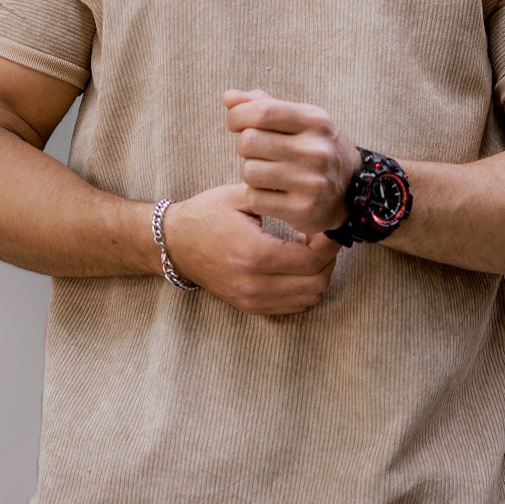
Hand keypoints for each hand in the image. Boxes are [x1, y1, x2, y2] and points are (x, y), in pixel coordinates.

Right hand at [162, 185, 339, 315]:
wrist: (174, 243)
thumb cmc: (206, 214)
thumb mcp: (241, 197)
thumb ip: (278, 200)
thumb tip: (312, 203)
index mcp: (254, 254)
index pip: (311, 261)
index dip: (329, 244)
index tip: (330, 227)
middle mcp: (254, 284)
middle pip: (316, 283)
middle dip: (327, 259)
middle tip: (320, 237)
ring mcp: (251, 299)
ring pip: (308, 298)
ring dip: (317, 274)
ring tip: (307, 250)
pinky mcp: (249, 306)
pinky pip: (293, 306)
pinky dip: (303, 287)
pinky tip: (294, 265)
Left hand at [223, 89, 361, 235]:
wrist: (351, 190)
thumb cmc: (315, 148)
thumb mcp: (300, 119)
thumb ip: (263, 105)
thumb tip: (229, 97)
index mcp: (315, 121)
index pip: (262, 111)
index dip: (238, 115)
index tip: (236, 123)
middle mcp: (315, 151)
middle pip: (249, 141)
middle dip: (243, 145)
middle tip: (255, 151)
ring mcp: (311, 182)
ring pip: (248, 172)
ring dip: (249, 172)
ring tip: (265, 171)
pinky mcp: (303, 210)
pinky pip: (255, 199)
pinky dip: (256, 195)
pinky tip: (271, 192)